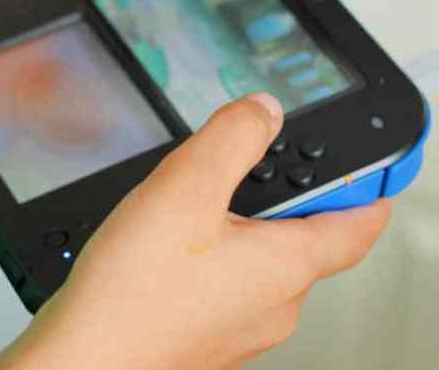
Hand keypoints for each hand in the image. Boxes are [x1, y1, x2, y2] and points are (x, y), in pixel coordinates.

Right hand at [0, 93, 391, 369]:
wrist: (85, 359)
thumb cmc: (133, 292)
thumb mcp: (186, 188)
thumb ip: (233, 138)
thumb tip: (262, 112)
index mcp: (286, 266)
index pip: (358, 224)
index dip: (368, 190)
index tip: (371, 170)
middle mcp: (275, 304)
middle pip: (303, 239)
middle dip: (276, 200)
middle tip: (235, 175)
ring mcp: (243, 326)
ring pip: (260, 262)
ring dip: (238, 229)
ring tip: (187, 215)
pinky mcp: (211, 336)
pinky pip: (229, 286)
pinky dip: (214, 260)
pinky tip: (171, 253)